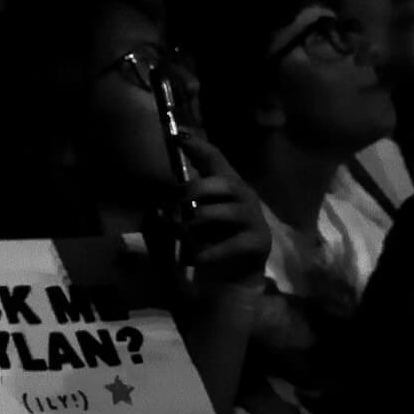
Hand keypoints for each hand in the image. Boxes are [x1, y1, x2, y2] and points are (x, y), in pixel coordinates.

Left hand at [170, 131, 271, 287]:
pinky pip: (232, 243)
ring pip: (225, 212)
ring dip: (197, 222)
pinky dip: (208, 252)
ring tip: (181, 234)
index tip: (179, 137)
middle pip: (225, 182)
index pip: (216, 160)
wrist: (232, 276)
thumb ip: (177, 208)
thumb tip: (154, 205)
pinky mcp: (259, 242)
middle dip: (197, 189)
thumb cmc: (211, 241)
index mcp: (228, 187)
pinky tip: (192, 259)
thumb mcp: (191, 220)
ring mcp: (254, 219)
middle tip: (177, 202)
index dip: (199, 147)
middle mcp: (245, 198)